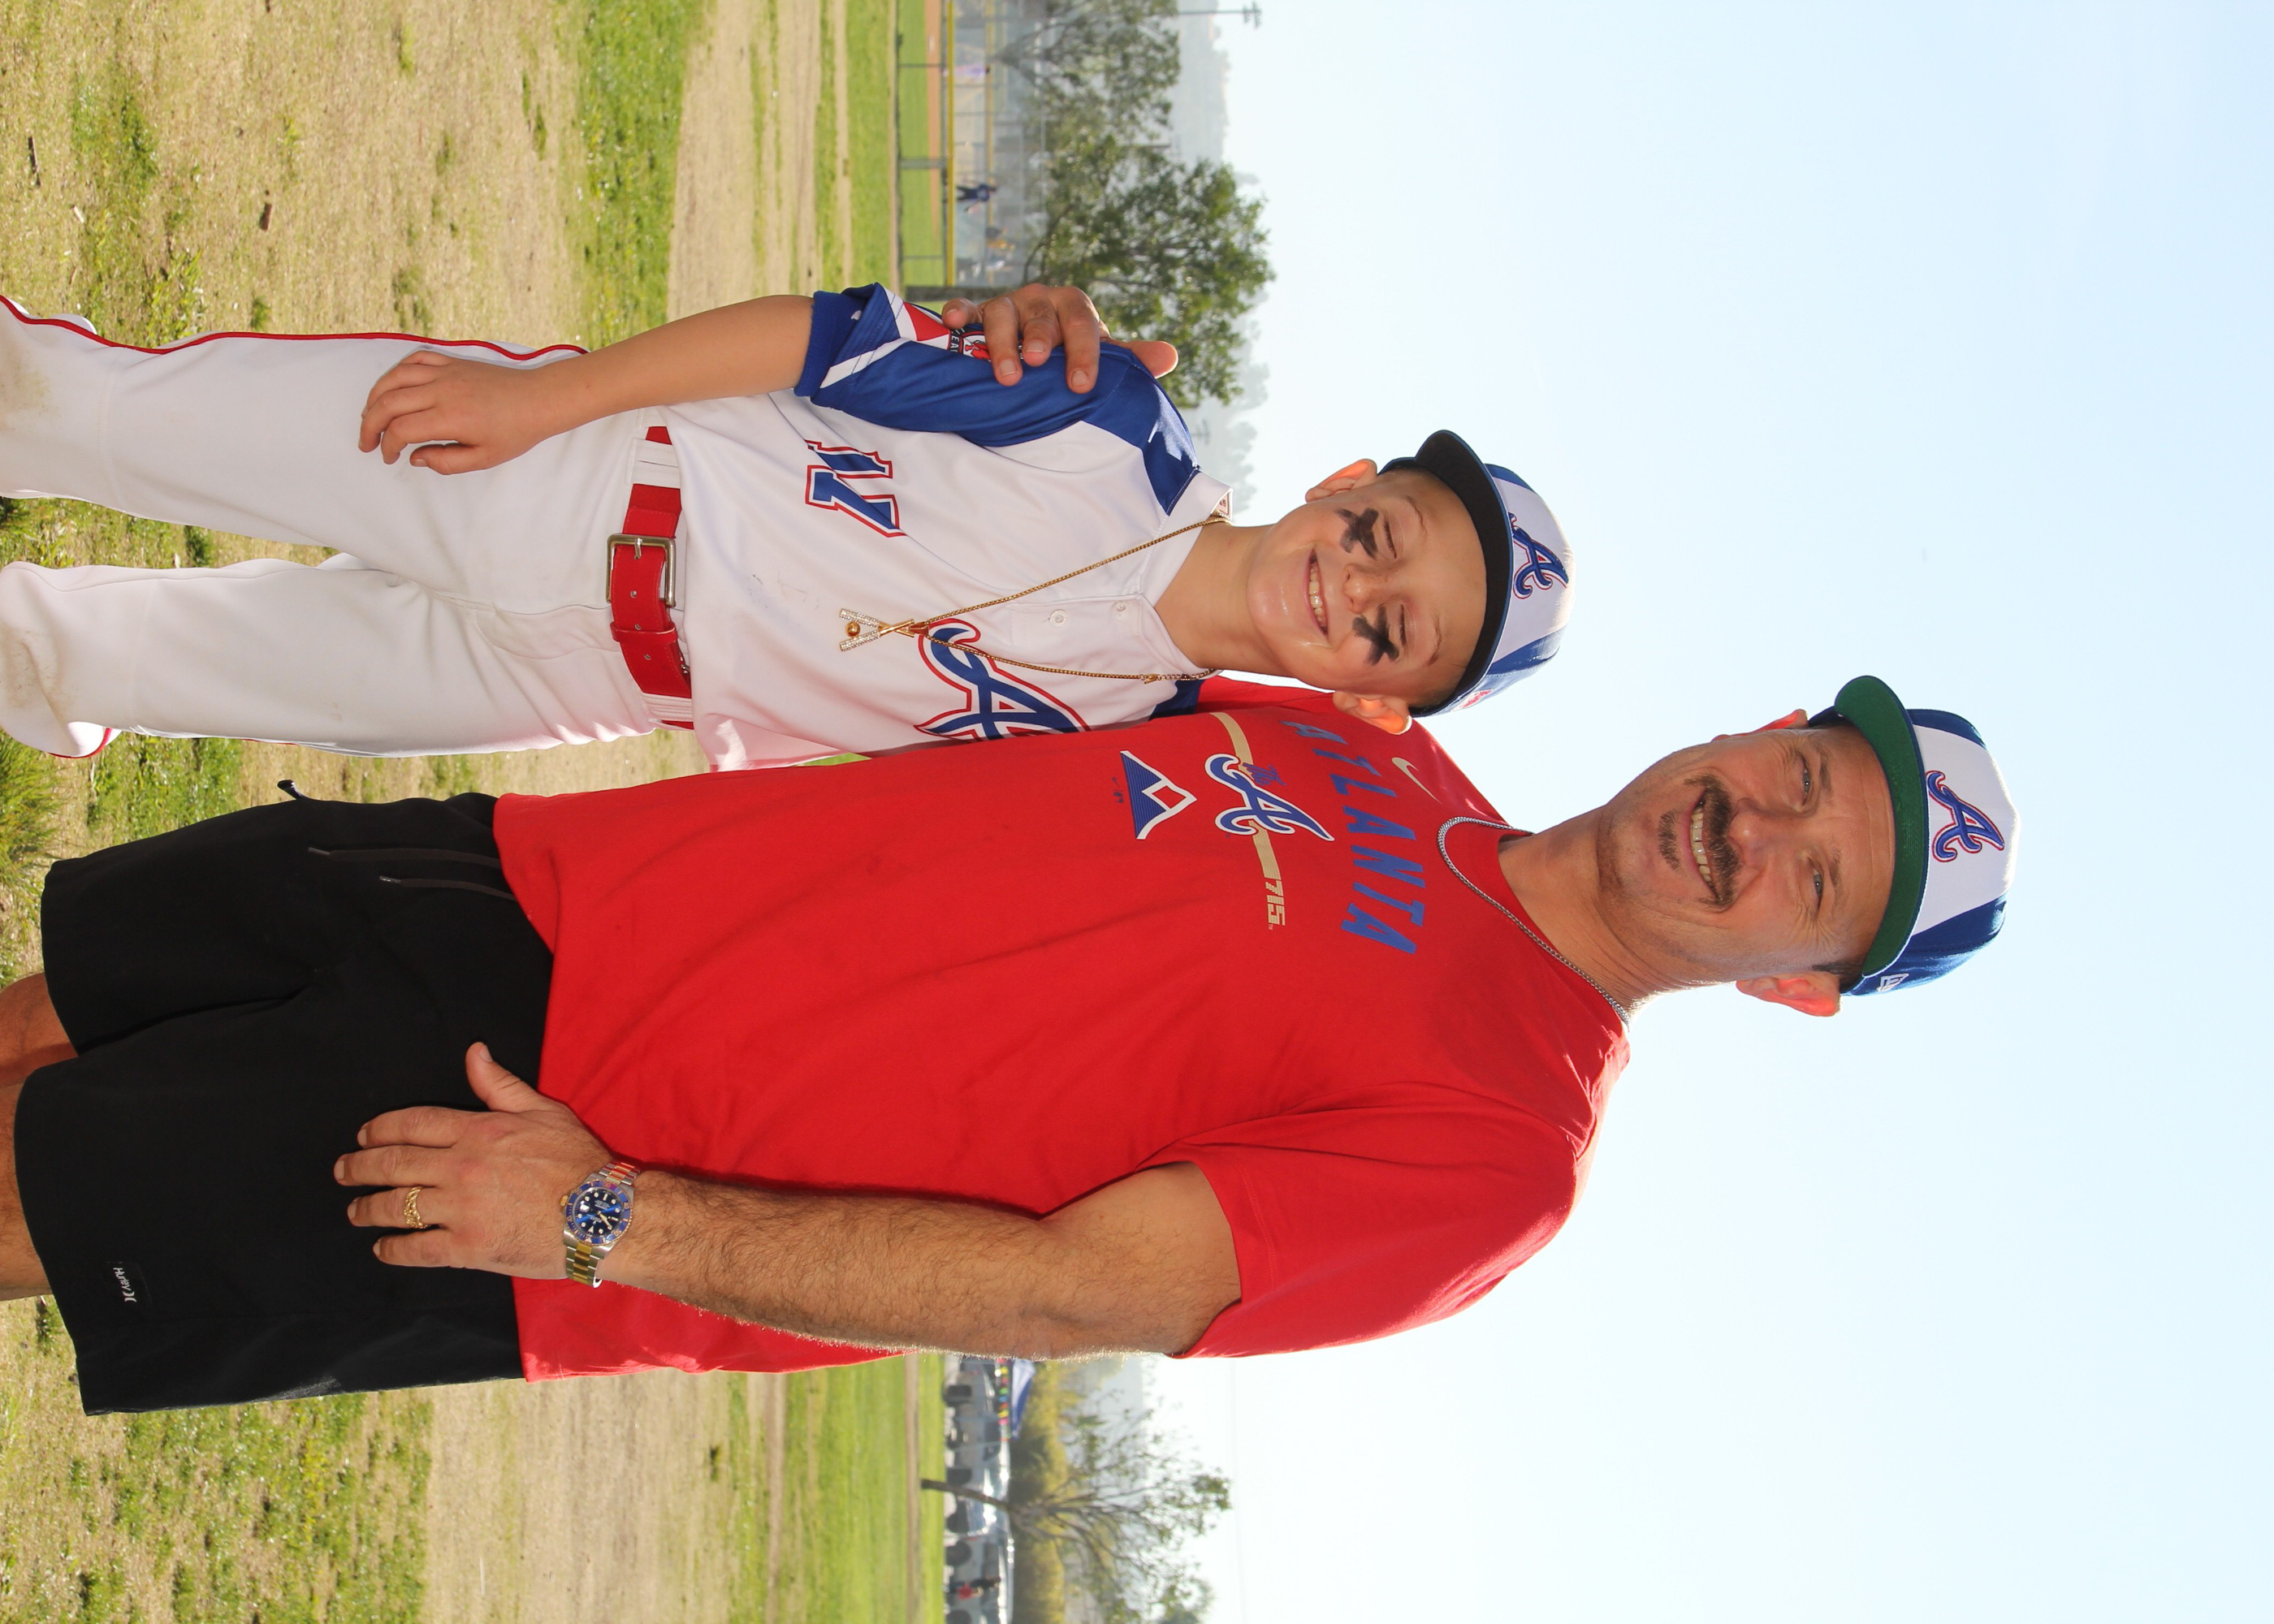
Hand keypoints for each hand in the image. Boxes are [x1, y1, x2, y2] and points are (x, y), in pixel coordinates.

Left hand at [337, 1043, 609, 1274]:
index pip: (413, 1124)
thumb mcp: (543, 1111)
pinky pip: (416, 1248)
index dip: (380, 1129)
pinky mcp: (468, 1247)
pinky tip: (383, 1248)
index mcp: (478, 1131)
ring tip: (356, 1211)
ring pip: (396, 1206)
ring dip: (368, 1209)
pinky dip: (393, 1249)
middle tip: (343, 1172)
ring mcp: (461, 1209)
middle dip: (359, 1167)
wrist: (603, 1214)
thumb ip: (500, 1084)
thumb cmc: (578, 1161)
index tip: (363, 1137)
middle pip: (393, 1164)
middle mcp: (461, 1167)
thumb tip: (474, 1053)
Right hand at [357, 351, 573, 473]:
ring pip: (394, 378)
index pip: (400, 429)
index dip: (387, 446)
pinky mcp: (451, 361)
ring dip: (375, 396)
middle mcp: (441, 391)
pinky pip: (414, 359)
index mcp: (449, 418)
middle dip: (369, 424)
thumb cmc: (515, 431)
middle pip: (388, 402)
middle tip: (366, 442)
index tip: (389, 457)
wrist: (538, 399)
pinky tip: (393, 387)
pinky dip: (397, 372)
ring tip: (370, 415)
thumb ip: (446, 462)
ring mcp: (445, 372)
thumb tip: (416, 458)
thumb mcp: (484, 458)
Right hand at [939, 284, 1177, 391]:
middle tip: (1037, 364)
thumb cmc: (1068, 360)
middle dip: (1039, 338)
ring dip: (1002, 340)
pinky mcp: (974, 315)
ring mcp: (1006, 307)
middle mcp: (1039, 302)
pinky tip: (954, 322)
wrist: (1030, 357)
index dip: (1083, 351)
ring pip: (1000, 312)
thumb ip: (1128, 360)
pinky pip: (964, 309)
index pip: (1082, 321)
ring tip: (1007, 374)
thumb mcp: (1098, 361)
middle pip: (1040, 314)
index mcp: (1073, 309)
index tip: (1081, 384)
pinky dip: (958, 311)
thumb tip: (1169, 355)